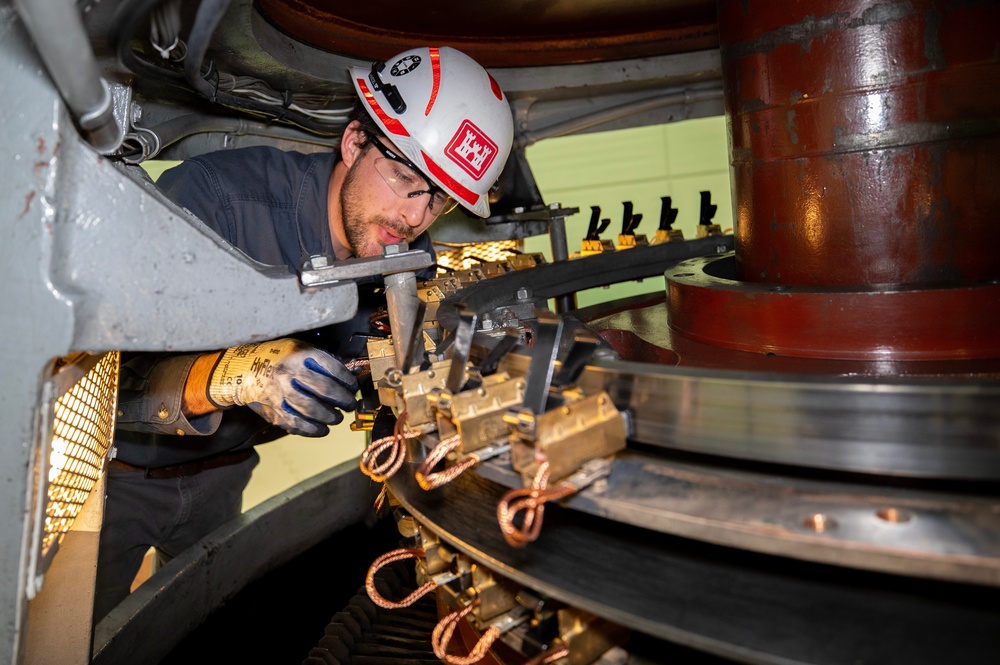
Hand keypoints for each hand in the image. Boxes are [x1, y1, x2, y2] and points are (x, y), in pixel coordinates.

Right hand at [208, 338, 358, 436]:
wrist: (243, 370)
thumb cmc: (278, 358)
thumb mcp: (301, 349)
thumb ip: (324, 360)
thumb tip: (351, 373)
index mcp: (299, 355)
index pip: (332, 369)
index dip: (348, 381)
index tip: (353, 387)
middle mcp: (289, 374)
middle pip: (325, 390)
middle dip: (344, 400)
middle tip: (350, 404)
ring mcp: (279, 393)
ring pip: (313, 410)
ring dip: (330, 417)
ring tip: (337, 418)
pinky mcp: (273, 411)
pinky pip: (297, 424)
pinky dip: (313, 430)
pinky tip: (322, 429)